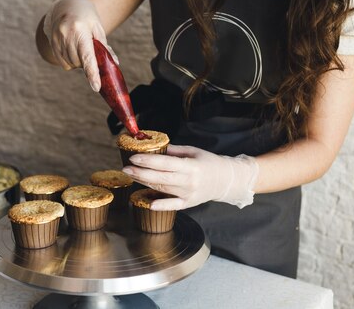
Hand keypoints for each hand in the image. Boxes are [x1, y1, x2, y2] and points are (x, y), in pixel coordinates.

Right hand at [42, 0, 118, 91]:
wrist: (66, 5)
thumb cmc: (86, 16)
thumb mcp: (97, 27)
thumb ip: (104, 46)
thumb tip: (114, 64)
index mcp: (80, 30)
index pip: (87, 56)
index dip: (92, 73)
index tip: (96, 87)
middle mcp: (66, 35)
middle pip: (79, 62)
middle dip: (87, 62)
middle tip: (89, 49)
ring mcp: (56, 39)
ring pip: (71, 64)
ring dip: (79, 62)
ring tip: (80, 46)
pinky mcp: (52, 43)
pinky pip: (63, 63)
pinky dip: (71, 61)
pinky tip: (73, 49)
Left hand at [122, 144, 258, 210]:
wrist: (227, 180)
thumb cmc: (209, 162)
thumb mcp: (193, 151)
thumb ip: (174, 151)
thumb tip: (155, 147)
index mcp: (190, 166)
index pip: (165, 163)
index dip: (148, 160)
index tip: (134, 157)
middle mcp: (188, 181)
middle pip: (160, 178)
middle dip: (140, 173)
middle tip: (126, 168)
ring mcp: (188, 194)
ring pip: (162, 190)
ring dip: (144, 183)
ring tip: (131, 175)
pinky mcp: (188, 203)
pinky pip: (172, 205)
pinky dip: (160, 205)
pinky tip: (147, 202)